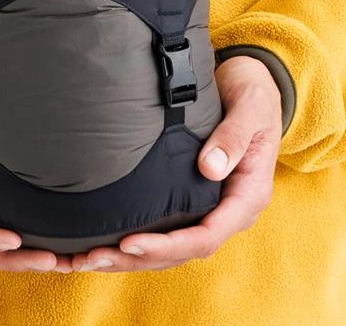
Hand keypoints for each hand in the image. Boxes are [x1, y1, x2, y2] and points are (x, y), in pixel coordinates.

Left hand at [70, 54, 282, 272]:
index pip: (206, 236)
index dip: (167, 244)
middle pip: (184, 250)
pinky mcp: (198, 200)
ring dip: (135, 256)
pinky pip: (171, 230)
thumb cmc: (252, 96)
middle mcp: (231, 210)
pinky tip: (110, 242)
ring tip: (92, 258)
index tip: (129, 241)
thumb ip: (232, 138)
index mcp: (248, 196)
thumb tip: (208, 168)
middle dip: (140, 257)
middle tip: (95, 257)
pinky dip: (142, 241)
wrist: (254, 87)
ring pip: (174, 248)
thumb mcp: (250, 109)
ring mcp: (214, 208)